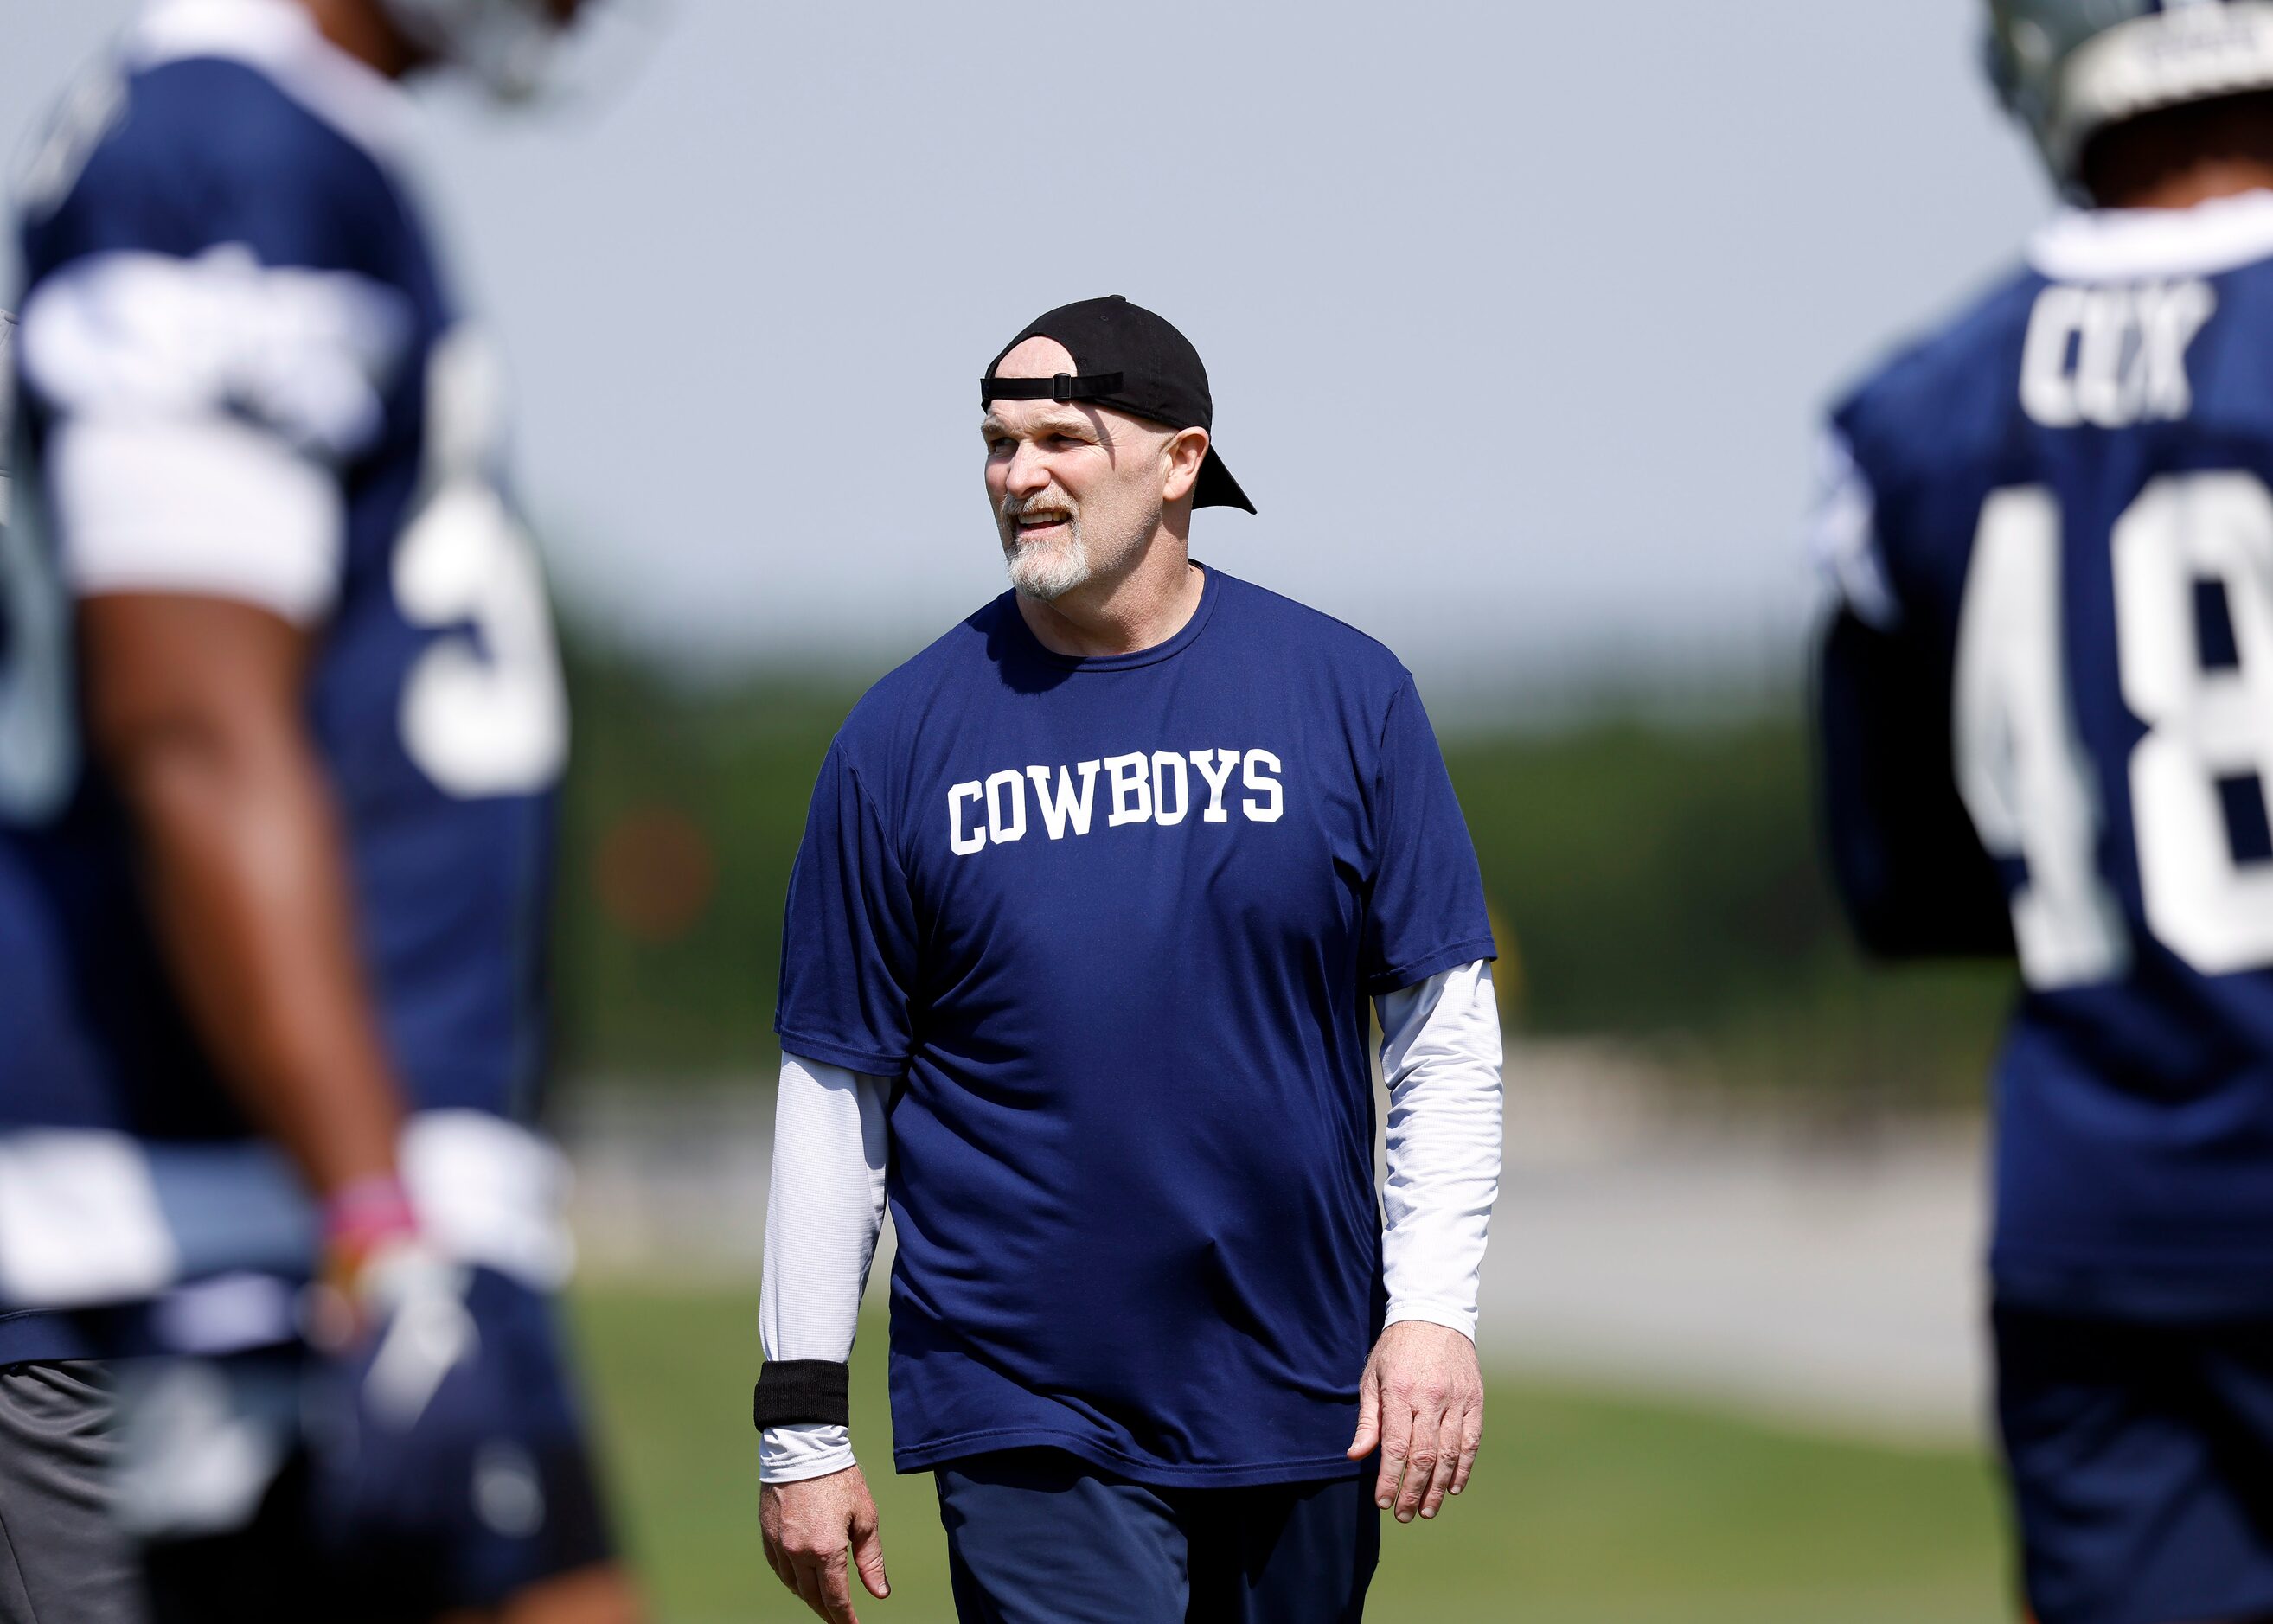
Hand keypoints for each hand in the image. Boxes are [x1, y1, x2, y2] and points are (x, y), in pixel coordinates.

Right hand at [760, 1465, 888, 1622]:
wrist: (803, 1449)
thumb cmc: (839, 1478)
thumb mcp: (865, 1517)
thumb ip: (871, 1558)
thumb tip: (878, 1592)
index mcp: (826, 1549)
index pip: (836, 1597)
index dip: (844, 1618)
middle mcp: (799, 1553)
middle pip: (813, 1596)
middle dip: (828, 1612)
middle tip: (839, 1620)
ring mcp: (779, 1545)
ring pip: (794, 1585)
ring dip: (809, 1597)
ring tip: (823, 1602)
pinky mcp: (767, 1535)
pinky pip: (778, 1569)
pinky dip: (791, 1579)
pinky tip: (801, 1580)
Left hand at [1346, 1320, 1484, 1523]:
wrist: (1434, 1314)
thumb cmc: (1397, 1350)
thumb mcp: (1373, 1377)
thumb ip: (1369, 1420)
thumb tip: (1356, 1456)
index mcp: (1401, 1392)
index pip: (1395, 1446)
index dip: (1389, 1478)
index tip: (1382, 1502)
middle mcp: (1431, 1398)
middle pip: (1424, 1457)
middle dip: (1413, 1491)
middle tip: (1404, 1515)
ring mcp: (1457, 1400)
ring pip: (1450, 1454)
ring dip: (1439, 1488)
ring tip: (1428, 1510)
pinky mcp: (1475, 1400)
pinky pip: (1471, 1442)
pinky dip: (1463, 1468)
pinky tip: (1455, 1487)